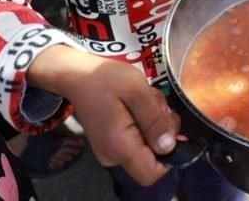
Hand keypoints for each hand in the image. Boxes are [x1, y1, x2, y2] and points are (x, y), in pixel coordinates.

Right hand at [30, 46, 179, 186]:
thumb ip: (155, 120)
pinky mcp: (111, 143)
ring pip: (147, 147)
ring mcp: (111, 151)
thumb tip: (170, 147)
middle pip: (152, 159)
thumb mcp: (137, 92)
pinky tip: (138, 103)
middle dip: (162, 131)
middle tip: (155, 104)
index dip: (170, 155)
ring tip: (145, 99)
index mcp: (120, 147)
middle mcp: (113, 156)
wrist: (78, 75)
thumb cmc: (106, 79)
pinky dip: (144, 122)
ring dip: (155, 123)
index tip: (168, 126)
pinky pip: (137, 140)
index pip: (152, 173)